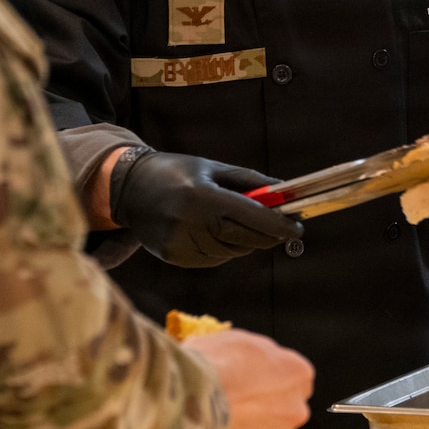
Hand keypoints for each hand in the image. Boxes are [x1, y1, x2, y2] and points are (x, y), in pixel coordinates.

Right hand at [111, 150, 301, 266]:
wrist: (129, 188)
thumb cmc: (177, 172)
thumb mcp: (213, 168)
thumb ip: (250, 182)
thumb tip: (285, 193)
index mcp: (201, 196)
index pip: (249, 216)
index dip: (278, 225)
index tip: (298, 228)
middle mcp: (189, 222)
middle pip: (244, 239)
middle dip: (267, 236)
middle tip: (283, 229)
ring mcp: (180, 243)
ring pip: (230, 252)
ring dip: (245, 243)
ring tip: (239, 224)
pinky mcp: (174, 257)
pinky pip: (213, 259)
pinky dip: (224, 249)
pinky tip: (216, 232)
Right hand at [185, 328, 313, 428]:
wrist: (188, 402)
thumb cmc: (213, 365)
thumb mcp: (238, 339)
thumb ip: (258, 353)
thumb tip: (254, 360)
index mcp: (296, 372)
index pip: (293, 376)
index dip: (269, 376)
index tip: (250, 378)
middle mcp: (295, 408)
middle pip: (283, 406)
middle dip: (262, 404)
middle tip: (233, 397)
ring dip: (246, 426)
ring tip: (216, 416)